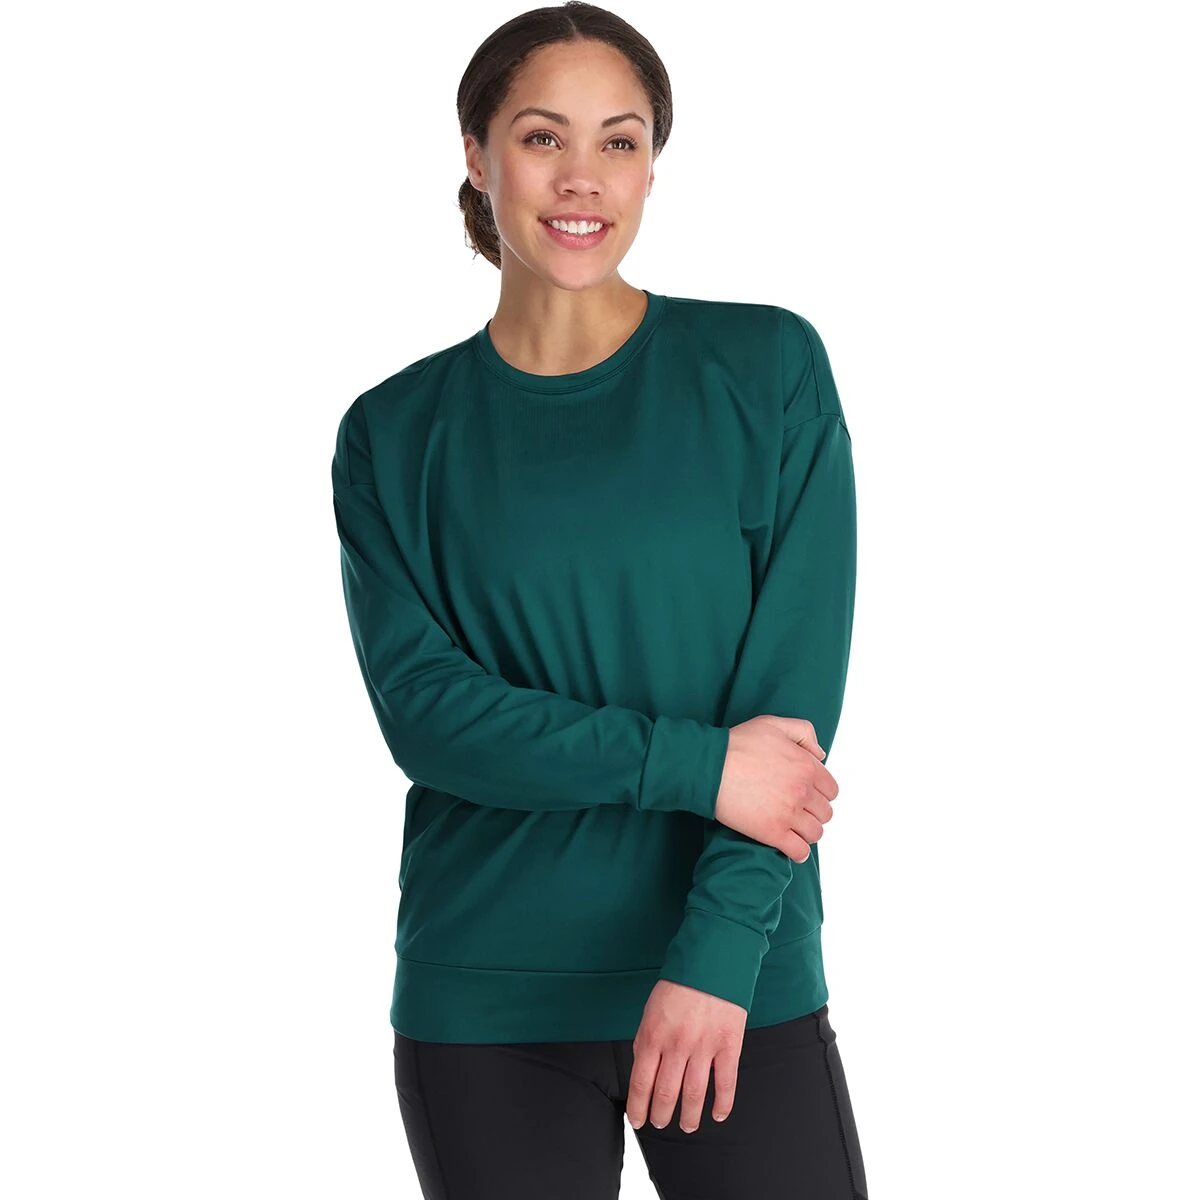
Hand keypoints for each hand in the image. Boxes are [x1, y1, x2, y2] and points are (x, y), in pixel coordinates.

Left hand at [626, 979, 746, 1132]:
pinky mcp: (728, 1045)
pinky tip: (717, 1115)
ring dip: (689, 1117)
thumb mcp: (651, 1009)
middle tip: (660, 1123)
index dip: (638, 1107)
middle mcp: (677, 1045)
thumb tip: (643, 1068)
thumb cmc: (680, 983)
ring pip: (694, 1095)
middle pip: (666, 1094)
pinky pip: (725, 1084)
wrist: (712, 959)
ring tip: (686, 1126)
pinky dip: (722, 1105)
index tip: (638, 1120)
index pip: (641, 1082)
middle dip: (660, 1115)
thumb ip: (646, 1039)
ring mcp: (704, 1047)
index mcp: (653, 1034)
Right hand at [716, 715, 836, 861]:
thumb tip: (821, 755)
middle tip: (796, 810)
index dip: (819, 793)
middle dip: (813, 812)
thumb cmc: (738, 743)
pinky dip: (798, 852)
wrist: (709, 766)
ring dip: (806, 832)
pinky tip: (789, 845)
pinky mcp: (772, 833)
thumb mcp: (773, 724)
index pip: (831, 790)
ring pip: (815, 833)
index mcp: (807, 766)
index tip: (806, 794)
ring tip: (792, 828)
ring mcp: (789, 814)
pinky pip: (799, 852)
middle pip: (825, 813)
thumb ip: (804, 733)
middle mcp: (803, 791)